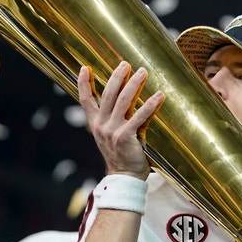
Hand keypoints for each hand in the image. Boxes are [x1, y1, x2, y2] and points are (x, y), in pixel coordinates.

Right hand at [78, 61, 163, 179]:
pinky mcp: (126, 137)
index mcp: (95, 124)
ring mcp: (113, 131)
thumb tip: (125, 100)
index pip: (85, 100)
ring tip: (143, 72)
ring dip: (134, 84)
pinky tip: (159, 96)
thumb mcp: (111, 136)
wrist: (125, 177)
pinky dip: (149, 105)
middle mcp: (101, 125)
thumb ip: (113, 120)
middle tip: (126, 63)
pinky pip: (139, 117)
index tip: (84, 68)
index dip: (83, 84)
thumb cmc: (122, 156)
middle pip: (108, 95)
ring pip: (123, 101)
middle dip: (117, 77)